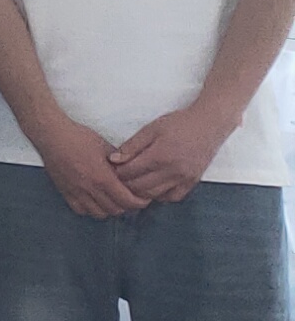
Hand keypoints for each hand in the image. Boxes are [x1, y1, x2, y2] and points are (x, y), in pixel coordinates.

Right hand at [29, 113, 147, 218]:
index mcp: (102, 177)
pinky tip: (94, 200)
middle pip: (115, 209)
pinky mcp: (65, 192)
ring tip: (113, 200)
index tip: (144, 199)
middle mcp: (89, 188)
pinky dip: (90, 209)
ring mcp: (76, 192)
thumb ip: (120, 163)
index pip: (127, 200)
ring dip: (109, 209)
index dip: (139, 203)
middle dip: (127, 206)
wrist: (52, 135)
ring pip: (98, 213)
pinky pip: (80, 210)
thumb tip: (131, 173)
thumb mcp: (105, 146)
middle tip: (131, 199)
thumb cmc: (79, 137)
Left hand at [109, 102, 237, 206]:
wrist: (210, 125)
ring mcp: (184, 179)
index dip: (116, 172)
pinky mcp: (192, 182)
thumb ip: (132, 145)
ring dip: (140, 192)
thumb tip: (113, 160)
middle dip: (125, 184)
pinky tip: (153, 186)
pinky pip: (172, 197)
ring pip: (154, 195)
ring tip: (133, 182)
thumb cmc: (179, 123)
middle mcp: (173, 171)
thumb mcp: (151, 129)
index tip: (111, 168)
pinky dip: (159, 195)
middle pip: (140, 187)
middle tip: (119, 176)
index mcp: (160, 155)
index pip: (130, 173)